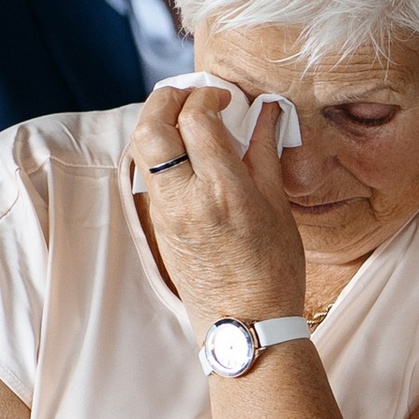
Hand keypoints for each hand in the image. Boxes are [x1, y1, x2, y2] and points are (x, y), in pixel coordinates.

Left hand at [129, 79, 306, 333]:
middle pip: (152, 129)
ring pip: (141, 150)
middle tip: (189, 94)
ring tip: (183, 118)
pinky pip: (148, 174)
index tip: (224, 98)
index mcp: (223, 191)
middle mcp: (187, 199)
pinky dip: (158, 151)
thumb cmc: (272, 270)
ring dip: (157, 122)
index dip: (207, 96)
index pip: (197, 120)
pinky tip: (182, 151)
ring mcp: (167, 213)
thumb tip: (265, 110)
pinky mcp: (158, 225)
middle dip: (166, 99)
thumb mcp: (276, 205)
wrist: (244, 324)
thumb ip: (264, 151)